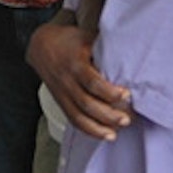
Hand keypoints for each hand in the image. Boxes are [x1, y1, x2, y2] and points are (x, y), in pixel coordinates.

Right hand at [27, 17, 130, 141]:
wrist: (40, 45)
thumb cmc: (68, 40)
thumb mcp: (86, 38)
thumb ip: (104, 49)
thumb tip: (132, 55)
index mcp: (75, 63)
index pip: (92, 82)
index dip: (109, 92)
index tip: (127, 95)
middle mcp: (67, 81)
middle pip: (87, 103)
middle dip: (108, 115)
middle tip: (128, 118)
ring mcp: (62, 94)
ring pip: (79, 116)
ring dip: (99, 127)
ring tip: (118, 131)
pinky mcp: (61, 102)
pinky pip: (74, 120)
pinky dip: (89, 130)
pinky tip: (105, 134)